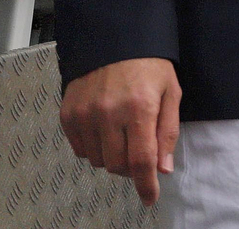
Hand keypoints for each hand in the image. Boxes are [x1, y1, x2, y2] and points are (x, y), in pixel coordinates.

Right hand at [60, 57, 181, 206]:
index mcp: (140, 108)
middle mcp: (109, 113)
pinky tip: (105, 130)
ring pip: (98, 160)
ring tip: (122, 134)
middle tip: (139, 151)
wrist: (115, 40)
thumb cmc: (150, 66)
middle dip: (131, 167)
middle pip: (117, 165)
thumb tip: (162, 169)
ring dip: (112, 157)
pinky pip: (80, 149)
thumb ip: (167, 132)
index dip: (145, 184)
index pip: (141, 160)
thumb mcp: (171, 93)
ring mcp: (85, 114)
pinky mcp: (68, 114)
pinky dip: (94, 148)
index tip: (149, 198)